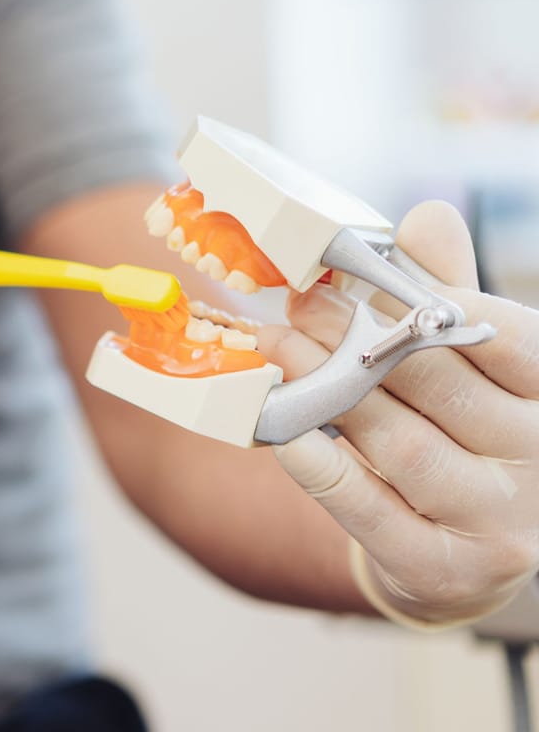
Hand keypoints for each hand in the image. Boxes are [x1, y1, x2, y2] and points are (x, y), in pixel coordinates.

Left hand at [261, 201, 538, 626]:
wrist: (468, 555)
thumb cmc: (470, 436)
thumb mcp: (476, 368)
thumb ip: (451, 295)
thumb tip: (428, 215)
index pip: (510, 342)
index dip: (435, 302)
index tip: (366, 276)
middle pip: (441, 388)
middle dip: (358, 336)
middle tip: (296, 302)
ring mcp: (497, 525)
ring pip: (401, 444)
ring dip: (327, 390)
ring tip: (274, 345)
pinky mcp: (441, 569)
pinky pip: (370, 510)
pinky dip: (321, 468)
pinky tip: (281, 432)